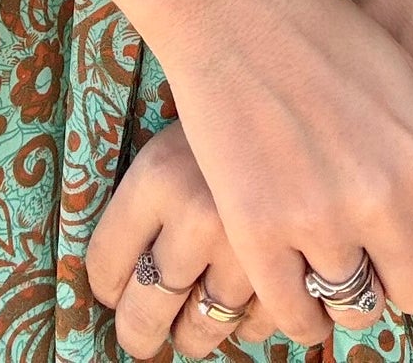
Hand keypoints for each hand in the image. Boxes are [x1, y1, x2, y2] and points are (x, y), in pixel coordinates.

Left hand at [87, 117, 296, 358]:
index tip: (115, 290)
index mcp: (159, 176)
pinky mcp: (301, 261)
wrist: (306, 78)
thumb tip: (119, 282)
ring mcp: (252, 243)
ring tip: (191, 321)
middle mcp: (199, 215)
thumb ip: (147, 204)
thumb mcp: (177, 138)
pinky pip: (260, 323)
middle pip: (147, 311)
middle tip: (142, 331)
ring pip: (202, 327)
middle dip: (139, 330)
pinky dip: (249, 322)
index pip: (106, 266)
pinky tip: (245, 298)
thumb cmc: (236, 107)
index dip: (107, 286)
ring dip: (192, 332)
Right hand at [149, 0, 412, 347]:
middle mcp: (381, 198)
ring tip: (330, 261)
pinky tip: (297, 288)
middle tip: (380, 260)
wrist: (233, 6)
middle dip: (401, 281)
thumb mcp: (400, 80)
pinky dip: (300, 312)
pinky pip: (294, 314)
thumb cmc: (321, 30)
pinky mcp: (256, 233)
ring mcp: (317, 219)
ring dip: (347, 294)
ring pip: (354, 308)